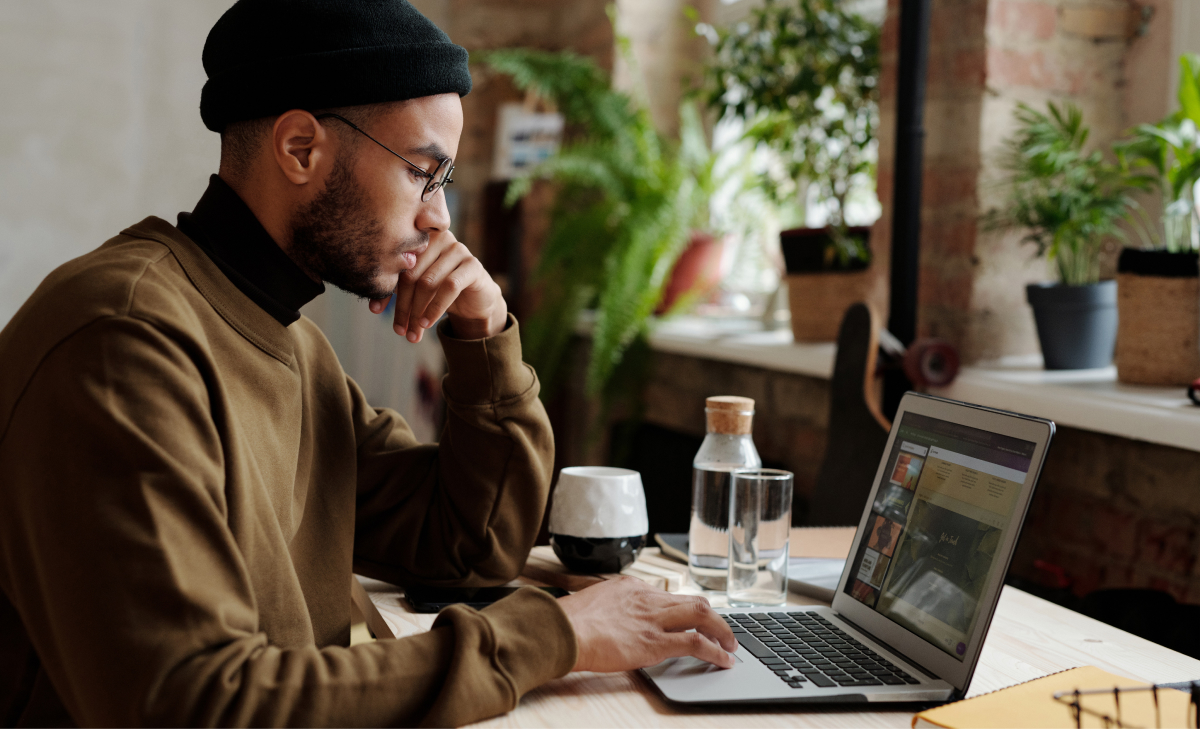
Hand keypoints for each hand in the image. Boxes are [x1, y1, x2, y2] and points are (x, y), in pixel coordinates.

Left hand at [367, 231, 506, 341]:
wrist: (475, 299)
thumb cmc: (440, 291)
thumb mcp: (416, 289)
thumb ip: (397, 290)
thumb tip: (374, 308)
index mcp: (419, 238)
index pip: (396, 263)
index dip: (384, 287)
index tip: (375, 310)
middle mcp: (438, 238)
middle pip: (411, 273)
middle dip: (403, 306)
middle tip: (399, 330)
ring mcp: (457, 249)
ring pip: (428, 282)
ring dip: (417, 311)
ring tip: (412, 333)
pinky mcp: (472, 265)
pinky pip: (450, 286)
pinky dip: (436, 308)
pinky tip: (427, 323)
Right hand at [556, 577, 737, 672]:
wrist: (562, 630)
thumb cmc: (568, 622)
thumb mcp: (592, 603)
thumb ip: (610, 608)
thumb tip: (613, 622)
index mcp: (630, 587)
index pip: (667, 595)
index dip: (684, 610)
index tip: (691, 620)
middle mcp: (646, 598)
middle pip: (693, 601)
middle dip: (713, 617)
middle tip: (723, 631)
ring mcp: (652, 619)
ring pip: (702, 616)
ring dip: (722, 631)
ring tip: (731, 645)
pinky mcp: (655, 642)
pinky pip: (696, 643)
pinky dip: (715, 651)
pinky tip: (723, 660)